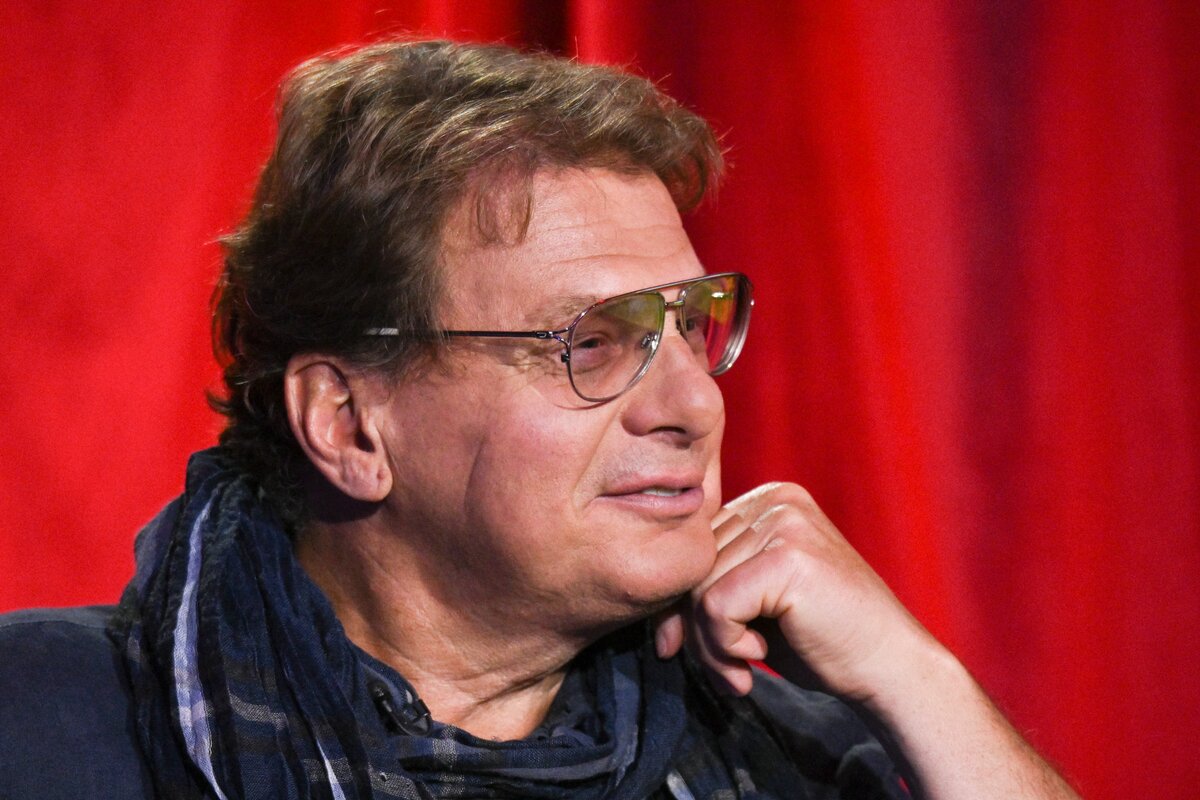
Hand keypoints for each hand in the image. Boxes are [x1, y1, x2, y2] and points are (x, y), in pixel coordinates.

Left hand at [655, 482, 933, 702]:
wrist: (891, 668)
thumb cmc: (824, 641)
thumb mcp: (759, 600)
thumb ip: (714, 584)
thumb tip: (651, 610)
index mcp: (768, 500)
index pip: (693, 546)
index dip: (681, 605)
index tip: (690, 651)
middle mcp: (777, 500)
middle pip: (691, 564)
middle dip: (695, 630)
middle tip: (727, 672)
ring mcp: (786, 523)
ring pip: (698, 587)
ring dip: (710, 646)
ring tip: (741, 671)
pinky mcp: (788, 556)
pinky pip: (715, 605)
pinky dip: (724, 645)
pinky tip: (755, 660)